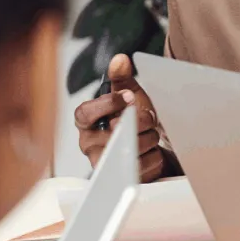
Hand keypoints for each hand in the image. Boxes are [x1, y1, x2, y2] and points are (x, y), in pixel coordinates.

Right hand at [73, 54, 174, 182]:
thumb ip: (123, 79)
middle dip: (141, 121)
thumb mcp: (131, 97)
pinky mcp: (120, 181)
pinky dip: (155, 158)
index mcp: (87, 123)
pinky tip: (152, 154)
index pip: (85, 113)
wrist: (154, 149)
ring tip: (151, 137)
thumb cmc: (136, 121)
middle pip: (116, 131)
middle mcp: (89, 145)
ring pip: (131, 149)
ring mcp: (103, 165)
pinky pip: (142, 167)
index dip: (107, 104)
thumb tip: (120, 60)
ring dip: (150, 139)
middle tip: (150, 117)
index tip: (128, 96)